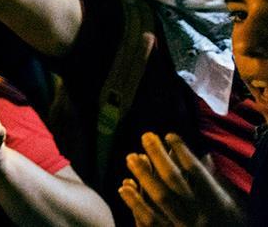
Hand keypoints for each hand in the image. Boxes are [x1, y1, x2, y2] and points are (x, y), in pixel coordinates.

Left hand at [118, 132, 242, 225]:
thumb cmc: (225, 226)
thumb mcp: (228, 206)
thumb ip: (213, 183)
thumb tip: (204, 155)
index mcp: (216, 203)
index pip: (196, 171)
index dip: (182, 151)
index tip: (169, 135)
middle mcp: (199, 214)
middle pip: (174, 179)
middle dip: (159, 156)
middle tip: (146, 137)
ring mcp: (182, 226)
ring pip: (160, 197)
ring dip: (144, 174)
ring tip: (131, 157)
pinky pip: (148, 220)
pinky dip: (135, 202)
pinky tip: (124, 186)